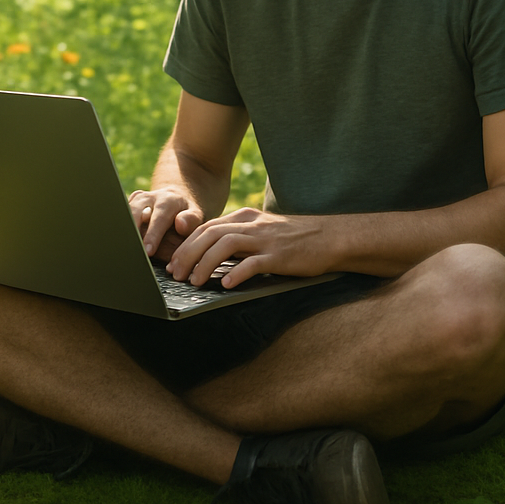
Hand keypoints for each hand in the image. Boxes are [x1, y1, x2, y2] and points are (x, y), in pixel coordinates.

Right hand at [127, 187, 203, 263]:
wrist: (175, 198)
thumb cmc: (186, 214)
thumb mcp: (196, 215)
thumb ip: (191, 220)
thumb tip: (180, 224)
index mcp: (169, 200)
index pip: (159, 218)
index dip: (153, 235)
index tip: (148, 251)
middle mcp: (150, 197)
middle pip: (136, 213)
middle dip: (134, 232)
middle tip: (133, 252)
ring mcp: (136, 199)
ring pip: (125, 214)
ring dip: (123, 231)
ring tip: (123, 249)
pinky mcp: (128, 203)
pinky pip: (121, 216)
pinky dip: (120, 229)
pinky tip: (120, 244)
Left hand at [167, 207, 330, 287]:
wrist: (330, 237)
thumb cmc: (294, 239)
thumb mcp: (262, 232)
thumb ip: (239, 238)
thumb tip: (211, 257)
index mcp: (245, 218)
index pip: (206, 228)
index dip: (186, 245)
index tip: (174, 263)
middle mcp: (251, 225)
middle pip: (209, 235)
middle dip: (188, 255)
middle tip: (176, 275)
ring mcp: (265, 239)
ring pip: (225, 245)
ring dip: (205, 264)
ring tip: (194, 282)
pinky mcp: (279, 255)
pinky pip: (253, 263)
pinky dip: (236, 273)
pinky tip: (226, 285)